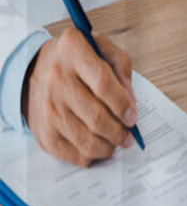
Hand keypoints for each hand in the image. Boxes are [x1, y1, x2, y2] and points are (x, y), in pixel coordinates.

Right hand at [21, 28, 137, 166]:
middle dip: (120, 132)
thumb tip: (131, 105)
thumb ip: (122, 70)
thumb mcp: (102, 49)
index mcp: (73, 51)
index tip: (133, 117)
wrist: (35, 70)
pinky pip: (72, 154)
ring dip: (108, 146)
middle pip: (96, 117)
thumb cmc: (76, 60)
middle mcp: (56, 80)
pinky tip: (98, 146)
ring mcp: (47, 108)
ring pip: (86, 140)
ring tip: (115, 141)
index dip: (123, 105)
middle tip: (128, 135)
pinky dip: (91, 156)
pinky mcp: (43, 131)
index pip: (103, 84)